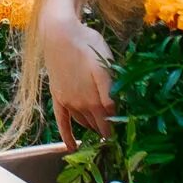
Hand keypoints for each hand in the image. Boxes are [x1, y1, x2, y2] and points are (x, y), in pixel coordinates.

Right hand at [39, 3, 115, 144]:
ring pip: (82, 123)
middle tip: (115, 137)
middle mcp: (80, 105)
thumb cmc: (87, 45)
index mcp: (95, 100)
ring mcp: (67, 102)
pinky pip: (62, 122)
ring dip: (92, 129)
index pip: (108, 124)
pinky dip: (67, 136)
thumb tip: (114, 114)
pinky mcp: (57, 96)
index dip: (116, 131)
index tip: (124, 138)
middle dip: (105, 132)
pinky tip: (71, 148)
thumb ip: (110, 92)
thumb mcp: (104, 65)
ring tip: (100, 134)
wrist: (59, 34)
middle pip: (96, 125)